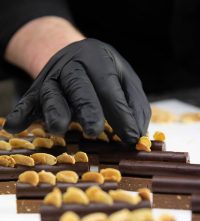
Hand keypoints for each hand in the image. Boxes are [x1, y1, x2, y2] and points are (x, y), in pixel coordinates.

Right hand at [4, 39, 150, 143]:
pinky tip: (14, 128)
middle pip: (79, 86)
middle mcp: (72, 65)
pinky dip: (20, 115)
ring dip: (54, 112)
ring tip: (58, 130)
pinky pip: (26, 102)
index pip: (111, 88)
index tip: (131, 138)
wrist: (74, 54)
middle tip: (94, 130)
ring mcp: (52, 78)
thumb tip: (138, 135)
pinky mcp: (36, 91)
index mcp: (98, 59)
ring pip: (51, 94)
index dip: (121, 114)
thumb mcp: (125, 79)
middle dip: (86, 108)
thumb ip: (134, 104)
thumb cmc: (105, 72)